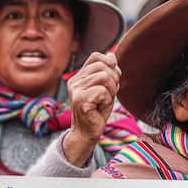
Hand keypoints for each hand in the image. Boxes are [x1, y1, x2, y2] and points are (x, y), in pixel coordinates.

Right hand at [63, 52, 119, 166]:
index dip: (109, 64)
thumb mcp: (106, 88)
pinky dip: (107, 100)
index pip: (96, 56)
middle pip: (102, 65)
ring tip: (104, 101)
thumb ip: (108, 72)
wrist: (87, 132)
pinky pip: (102, 91)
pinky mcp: (80, 100)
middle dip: (113, 79)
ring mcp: (76, 90)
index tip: (112, 80)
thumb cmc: (97, 111)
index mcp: (79, 76)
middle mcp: (74, 81)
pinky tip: (99, 108)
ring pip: (104, 77)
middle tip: (109, 94)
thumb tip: (111, 55)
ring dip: (111, 90)